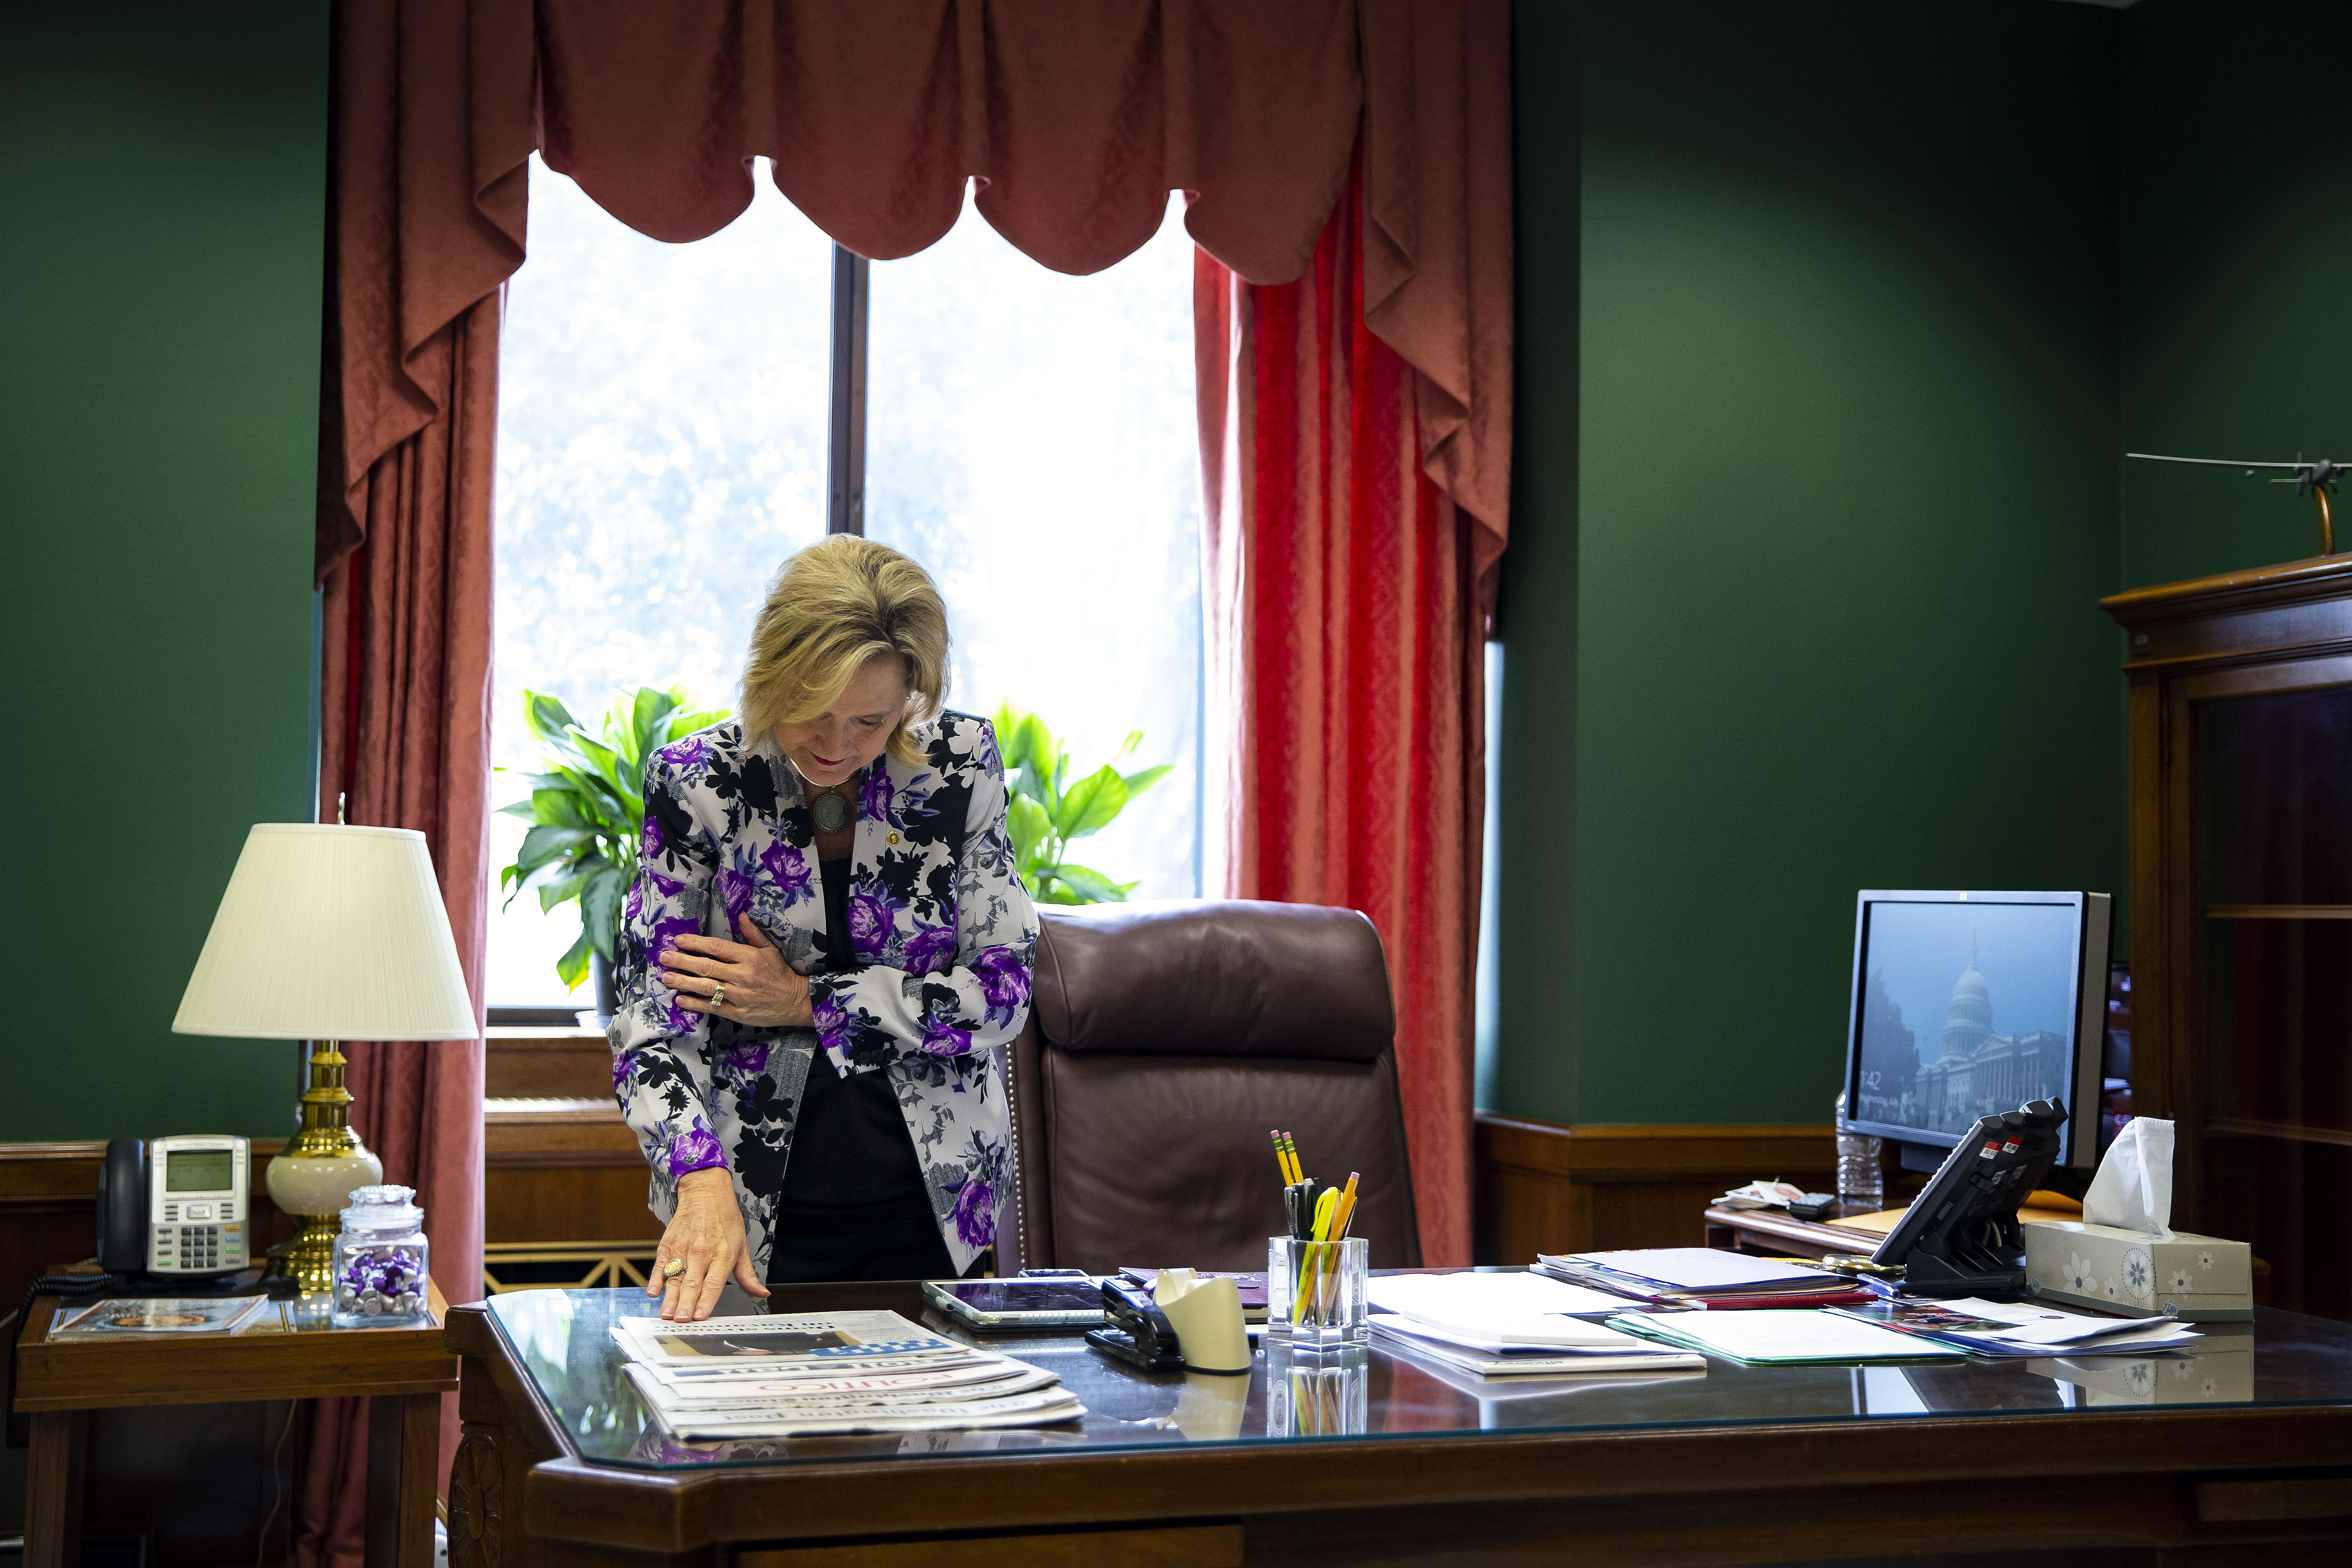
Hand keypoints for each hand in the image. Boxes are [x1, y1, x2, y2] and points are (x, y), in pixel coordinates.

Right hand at [648, 1166, 768, 1319]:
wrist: (706, 1193)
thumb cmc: (726, 1220)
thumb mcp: (742, 1246)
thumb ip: (747, 1274)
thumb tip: (761, 1293)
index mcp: (723, 1255)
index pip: (714, 1283)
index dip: (706, 1301)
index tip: (700, 1316)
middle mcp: (702, 1253)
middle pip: (692, 1283)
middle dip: (686, 1304)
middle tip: (680, 1321)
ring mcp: (683, 1248)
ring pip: (675, 1278)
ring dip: (670, 1298)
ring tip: (666, 1314)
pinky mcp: (668, 1244)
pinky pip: (660, 1265)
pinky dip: (655, 1278)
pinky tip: (652, 1291)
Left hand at [663, 916, 812, 1027]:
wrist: (795, 1001)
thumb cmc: (780, 973)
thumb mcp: (770, 950)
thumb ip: (752, 934)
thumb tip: (741, 915)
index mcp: (749, 957)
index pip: (717, 948)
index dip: (696, 943)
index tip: (679, 940)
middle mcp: (742, 976)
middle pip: (707, 967)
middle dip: (682, 962)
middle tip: (663, 957)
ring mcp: (739, 996)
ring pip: (706, 988)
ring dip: (684, 982)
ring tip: (665, 978)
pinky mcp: (738, 1013)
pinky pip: (713, 1007)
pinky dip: (696, 1004)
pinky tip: (680, 999)